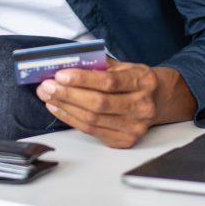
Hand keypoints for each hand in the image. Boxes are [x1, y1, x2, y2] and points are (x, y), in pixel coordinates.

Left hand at [35, 60, 196, 148]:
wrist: (158, 100)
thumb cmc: (136, 81)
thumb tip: (67, 65)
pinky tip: (58, 108)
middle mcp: (142, 107)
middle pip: (98, 104)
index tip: (60, 75)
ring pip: (92, 120)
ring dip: (64, 107)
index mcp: (143, 82)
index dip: (82, 79)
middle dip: (67, 95)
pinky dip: (70, 119)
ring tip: (48, 96)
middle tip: (46, 86)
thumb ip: (100, 65)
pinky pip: (91, 131)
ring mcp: (134, 127)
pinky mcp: (124, 140)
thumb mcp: (124, 66)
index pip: (109, 82)